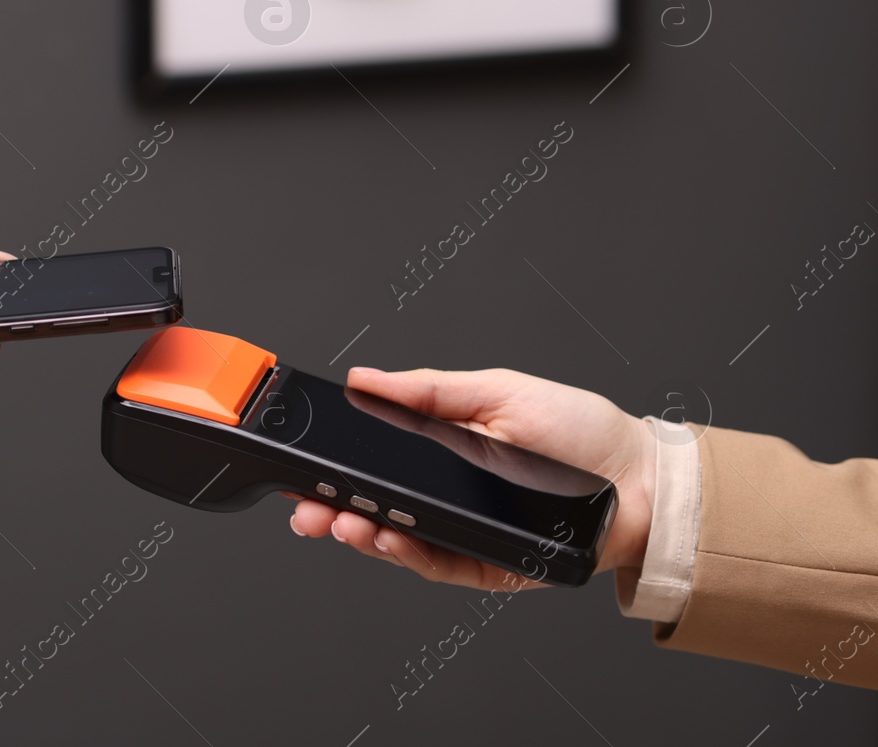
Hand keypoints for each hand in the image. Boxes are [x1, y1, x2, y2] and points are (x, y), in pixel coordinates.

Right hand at [288, 367, 655, 589]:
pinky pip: (439, 565)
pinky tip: (386, 538)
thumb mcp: (496, 390)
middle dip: (332, 510)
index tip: (304, 468)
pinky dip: (407, 555)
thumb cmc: (581, 430)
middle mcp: (447, 498)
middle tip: (305, 509)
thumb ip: (426, 390)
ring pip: (398, 543)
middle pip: (376, 510)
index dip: (336, 470)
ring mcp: (465, 534)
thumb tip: (364, 378)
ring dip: (362, 535)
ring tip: (341, 522)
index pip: (375, 465)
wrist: (641, 479)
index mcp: (442, 453)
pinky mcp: (489, 567)